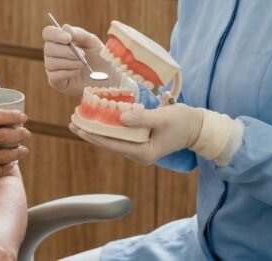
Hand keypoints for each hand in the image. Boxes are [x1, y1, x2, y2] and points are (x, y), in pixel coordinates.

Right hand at [42, 24, 114, 96]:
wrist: (108, 78)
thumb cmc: (99, 58)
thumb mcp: (93, 42)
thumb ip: (80, 34)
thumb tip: (65, 27)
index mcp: (60, 40)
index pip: (48, 33)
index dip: (55, 34)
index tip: (68, 38)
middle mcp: (53, 53)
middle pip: (48, 48)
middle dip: (66, 51)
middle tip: (83, 54)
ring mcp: (53, 68)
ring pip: (51, 62)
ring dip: (69, 62)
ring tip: (82, 64)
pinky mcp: (56, 82)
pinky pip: (54, 75)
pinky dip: (68, 73)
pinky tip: (77, 72)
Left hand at [69, 102, 241, 165]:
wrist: (198, 127)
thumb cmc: (182, 122)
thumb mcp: (162, 117)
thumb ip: (141, 118)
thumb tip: (120, 117)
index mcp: (143, 153)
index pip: (112, 144)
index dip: (93, 135)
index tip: (78, 127)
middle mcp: (139, 155)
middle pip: (109, 144)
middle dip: (91, 133)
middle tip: (72, 121)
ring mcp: (140, 150)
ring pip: (113, 140)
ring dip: (98, 130)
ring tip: (81, 120)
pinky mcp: (142, 143)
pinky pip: (121, 136)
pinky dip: (109, 127)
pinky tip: (99, 119)